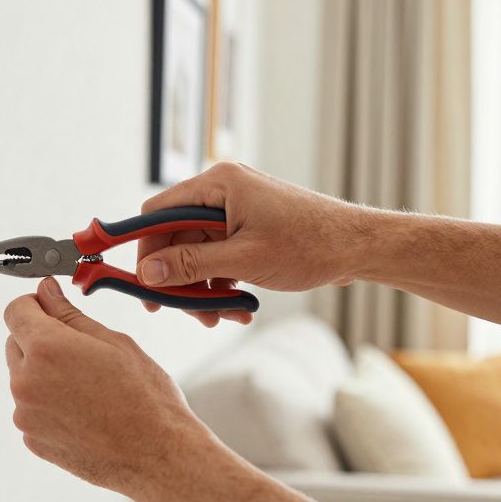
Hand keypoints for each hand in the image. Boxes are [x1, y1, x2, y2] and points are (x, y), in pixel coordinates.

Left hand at [3, 277, 214, 501]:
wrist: (158, 456)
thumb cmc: (146, 399)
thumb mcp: (113, 342)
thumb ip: (69, 315)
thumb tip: (46, 292)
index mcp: (46, 349)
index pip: (15, 311)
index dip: (33, 305)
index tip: (49, 309)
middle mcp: (26, 381)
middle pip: (15, 344)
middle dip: (39, 341)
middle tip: (80, 353)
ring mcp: (26, 415)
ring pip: (23, 379)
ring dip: (44, 376)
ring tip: (88, 389)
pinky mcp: (33, 440)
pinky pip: (31, 410)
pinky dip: (48, 406)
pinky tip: (83, 412)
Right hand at [137, 162, 369, 324]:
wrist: (359, 247)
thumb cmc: (309, 244)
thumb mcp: (243, 260)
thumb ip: (189, 266)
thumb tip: (147, 275)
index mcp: (219, 184)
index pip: (157, 214)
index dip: (144, 250)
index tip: (141, 285)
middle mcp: (224, 192)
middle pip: (176, 238)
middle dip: (180, 279)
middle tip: (183, 312)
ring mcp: (238, 211)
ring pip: (198, 254)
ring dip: (203, 288)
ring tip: (220, 317)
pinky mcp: (250, 229)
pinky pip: (220, 258)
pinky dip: (223, 284)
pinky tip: (239, 309)